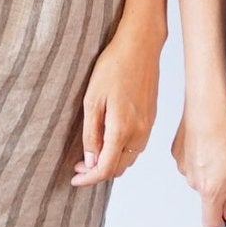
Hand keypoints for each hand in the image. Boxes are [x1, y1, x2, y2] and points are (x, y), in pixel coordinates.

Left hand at [71, 24, 160, 186]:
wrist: (140, 47)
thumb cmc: (113, 67)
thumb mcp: (92, 100)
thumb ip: (91, 134)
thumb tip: (90, 160)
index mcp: (122, 129)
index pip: (105, 169)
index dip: (88, 179)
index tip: (74, 179)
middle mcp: (139, 133)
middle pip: (118, 169)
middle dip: (97, 173)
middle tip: (78, 166)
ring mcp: (148, 127)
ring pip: (128, 159)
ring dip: (110, 163)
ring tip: (91, 154)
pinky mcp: (151, 120)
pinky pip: (136, 147)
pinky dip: (121, 152)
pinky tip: (108, 142)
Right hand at [171, 96, 225, 226]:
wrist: (207, 103)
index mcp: (209, 189)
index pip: (210, 222)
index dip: (221, 219)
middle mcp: (192, 182)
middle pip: (205, 197)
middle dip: (217, 188)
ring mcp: (182, 166)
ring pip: (197, 178)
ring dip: (208, 170)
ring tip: (220, 148)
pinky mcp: (176, 152)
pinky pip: (189, 163)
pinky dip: (198, 156)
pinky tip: (207, 140)